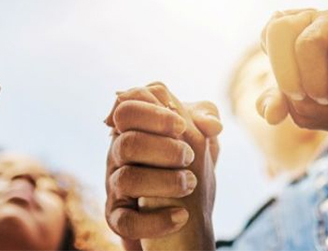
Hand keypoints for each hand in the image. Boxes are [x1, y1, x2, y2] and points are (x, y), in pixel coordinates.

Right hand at [105, 82, 221, 250]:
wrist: (183, 212)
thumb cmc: (184, 164)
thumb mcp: (197, 135)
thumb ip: (204, 116)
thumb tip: (212, 124)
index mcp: (133, 129)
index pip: (126, 108)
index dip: (154, 113)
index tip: (182, 126)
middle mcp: (117, 155)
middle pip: (126, 142)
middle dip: (163, 148)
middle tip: (189, 156)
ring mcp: (115, 187)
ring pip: (126, 179)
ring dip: (164, 181)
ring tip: (190, 184)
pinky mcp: (117, 218)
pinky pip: (126, 221)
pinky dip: (156, 220)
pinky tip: (181, 216)